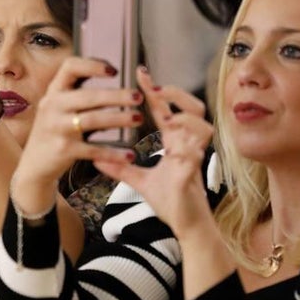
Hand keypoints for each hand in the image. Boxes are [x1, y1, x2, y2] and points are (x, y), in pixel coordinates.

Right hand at [10, 57, 143, 214]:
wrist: (34, 164)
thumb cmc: (54, 131)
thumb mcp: (58, 108)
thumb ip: (78, 95)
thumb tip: (114, 79)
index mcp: (54, 91)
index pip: (70, 67)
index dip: (93, 65)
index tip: (115, 70)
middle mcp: (52, 106)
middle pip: (88, 95)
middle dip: (116, 95)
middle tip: (138, 97)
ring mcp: (56, 128)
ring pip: (93, 120)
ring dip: (118, 119)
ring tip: (138, 118)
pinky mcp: (63, 149)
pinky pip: (93, 149)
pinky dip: (113, 153)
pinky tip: (129, 154)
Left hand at [94, 68, 215, 238]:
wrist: (187, 226)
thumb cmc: (171, 202)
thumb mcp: (141, 182)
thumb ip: (122, 169)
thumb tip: (97, 160)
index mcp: (176, 143)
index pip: (166, 110)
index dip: (156, 90)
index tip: (142, 73)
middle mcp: (187, 146)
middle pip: (194, 108)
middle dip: (178, 95)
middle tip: (158, 90)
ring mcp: (193, 158)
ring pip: (202, 127)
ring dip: (186, 120)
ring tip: (169, 120)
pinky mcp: (193, 175)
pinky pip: (195, 155)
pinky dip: (188, 149)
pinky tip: (177, 149)